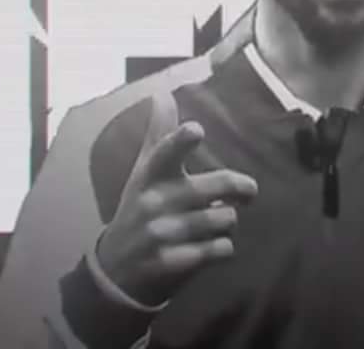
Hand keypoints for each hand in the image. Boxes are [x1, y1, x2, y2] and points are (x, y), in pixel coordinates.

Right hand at [97, 89, 258, 306]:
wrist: (115, 269)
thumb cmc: (139, 210)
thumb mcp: (144, 173)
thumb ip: (159, 135)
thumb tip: (161, 93)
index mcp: (150, 176)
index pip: (164, 152)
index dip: (181, 141)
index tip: (195, 130)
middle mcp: (154, 202)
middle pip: (219, 186)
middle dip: (242, 188)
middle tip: (248, 192)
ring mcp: (162, 234)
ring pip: (226, 218)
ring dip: (229, 221)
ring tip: (218, 223)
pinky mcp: (173, 263)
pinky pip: (221, 249)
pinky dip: (224, 248)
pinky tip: (211, 247)